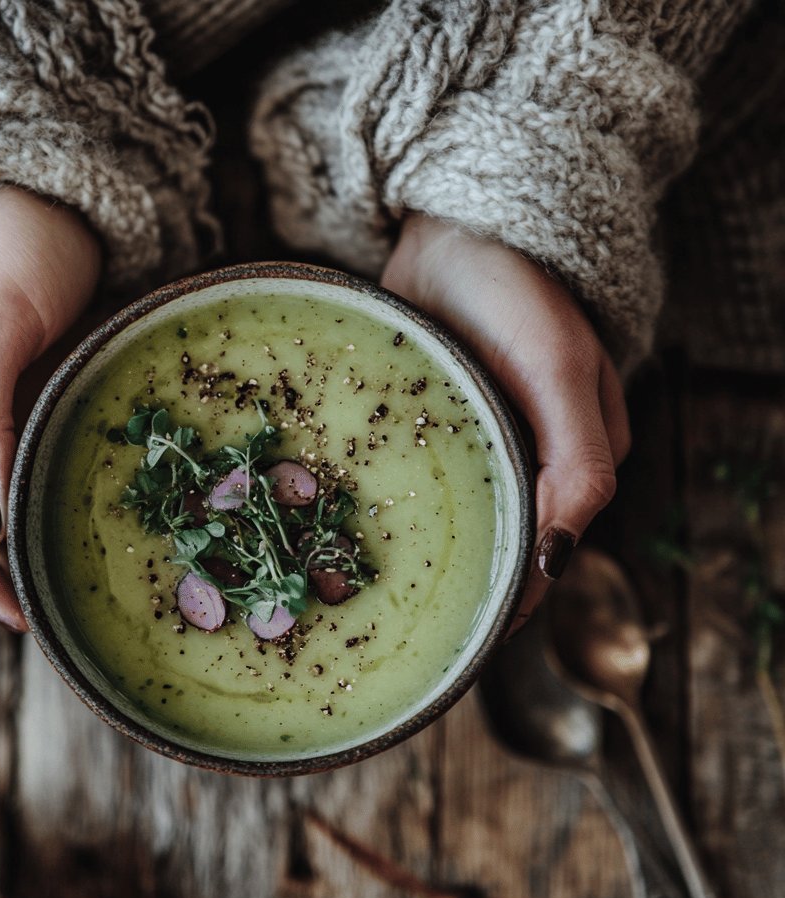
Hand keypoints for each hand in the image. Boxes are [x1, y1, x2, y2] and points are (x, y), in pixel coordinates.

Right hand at [0, 187, 101, 630]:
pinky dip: (76, 492)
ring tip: (90, 577)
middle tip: (61, 611)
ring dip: (43, 537)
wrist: (54, 188)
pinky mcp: (54, 392)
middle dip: (6, 570)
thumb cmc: (11, 243)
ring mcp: (12, 407)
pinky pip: (57, 457)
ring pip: (17, 492)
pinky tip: (114, 513)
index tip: (14, 614)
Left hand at [381, 214, 629, 628]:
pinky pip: (405, 478)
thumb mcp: (561, 373)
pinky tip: (342, 534)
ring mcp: (472, 445)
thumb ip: (579, 465)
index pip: (544, 556)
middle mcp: (524, 463)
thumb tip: (559, 562)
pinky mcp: (426, 425)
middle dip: (454, 589)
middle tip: (396, 629)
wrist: (455, 227)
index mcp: (573, 463)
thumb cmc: (520, 293)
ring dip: (410, 553)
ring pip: (447, 518)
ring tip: (360, 595)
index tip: (465, 645)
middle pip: (493, 545)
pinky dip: (381, 506)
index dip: (510, 605)